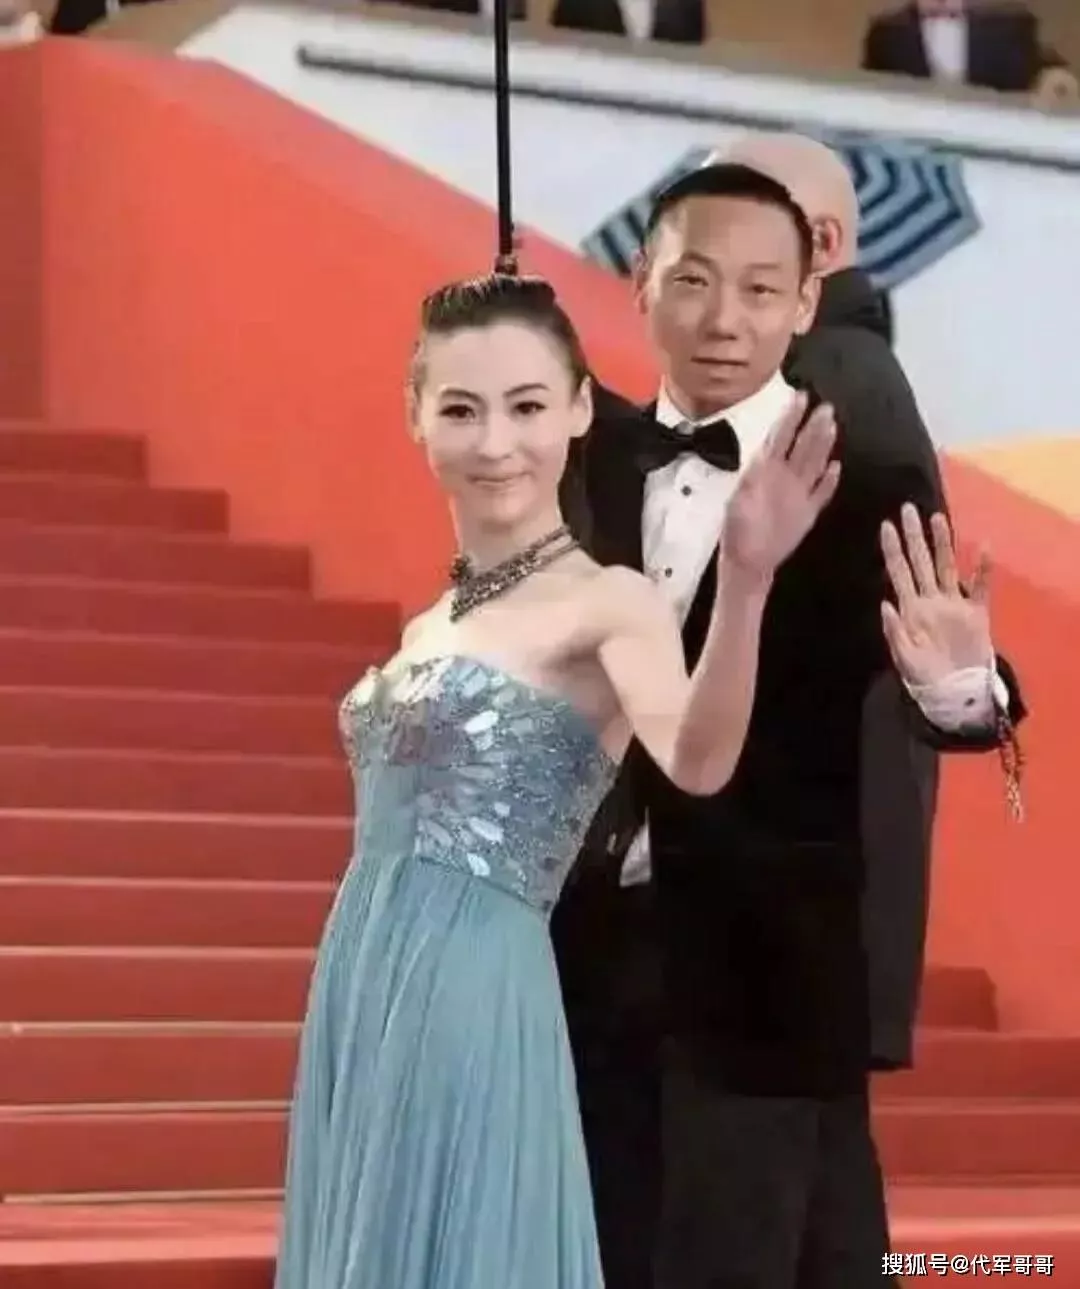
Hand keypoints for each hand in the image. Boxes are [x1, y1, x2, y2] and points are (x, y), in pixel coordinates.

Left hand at [722, 394, 840, 582]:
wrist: (747, 562)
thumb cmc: (736, 533)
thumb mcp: (736, 506)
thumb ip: (749, 484)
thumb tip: (758, 461)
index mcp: (764, 472)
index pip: (780, 438)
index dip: (790, 418)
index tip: (800, 398)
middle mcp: (783, 478)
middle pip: (801, 446)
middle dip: (813, 426)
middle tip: (826, 406)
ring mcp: (797, 494)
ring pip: (814, 463)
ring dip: (824, 445)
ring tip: (833, 424)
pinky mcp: (808, 512)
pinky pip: (822, 493)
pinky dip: (830, 482)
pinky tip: (837, 468)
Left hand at [880, 504, 993, 685]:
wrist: (955, 693)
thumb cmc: (924, 677)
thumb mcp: (903, 657)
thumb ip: (894, 631)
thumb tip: (885, 604)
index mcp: (910, 609)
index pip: (899, 572)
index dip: (892, 550)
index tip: (886, 526)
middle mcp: (930, 600)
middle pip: (921, 561)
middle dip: (914, 536)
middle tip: (908, 508)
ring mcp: (953, 604)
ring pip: (947, 567)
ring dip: (943, 543)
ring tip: (938, 518)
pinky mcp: (976, 613)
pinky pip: (980, 586)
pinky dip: (982, 568)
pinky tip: (983, 547)